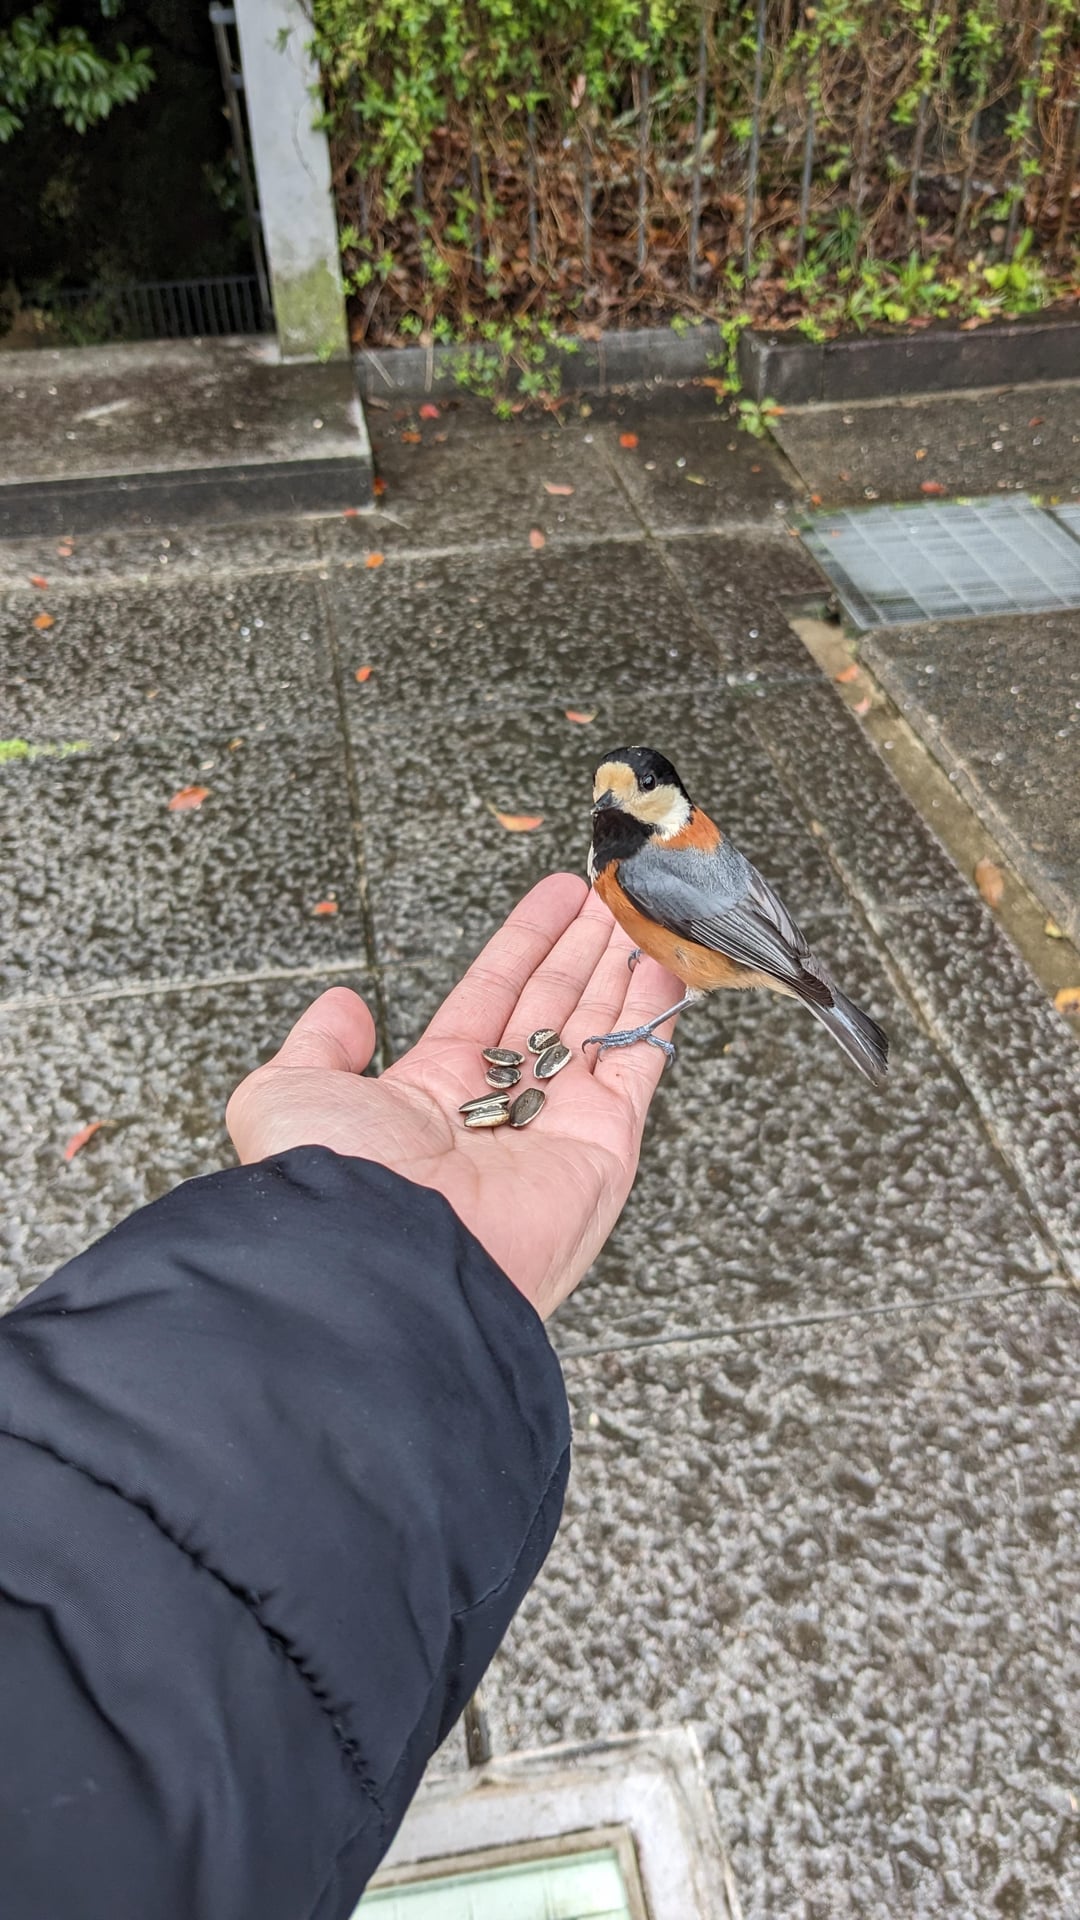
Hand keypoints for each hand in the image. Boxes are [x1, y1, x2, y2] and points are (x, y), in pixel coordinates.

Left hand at [226, 875, 681, 1318]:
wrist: (388, 1259)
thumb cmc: (334, 1180)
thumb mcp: (289, 1091)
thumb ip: (320, 1043)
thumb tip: (344, 1006)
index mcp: (434, 1092)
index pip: (493, 996)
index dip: (527, 944)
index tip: (559, 898)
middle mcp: (501, 1108)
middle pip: (555, 1006)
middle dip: (584, 950)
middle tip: (613, 895)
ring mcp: (558, 1128)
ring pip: (600, 1029)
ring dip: (624, 968)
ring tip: (643, 911)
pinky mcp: (604, 1146)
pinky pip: (637, 1065)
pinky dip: (655, 1015)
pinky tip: (666, 965)